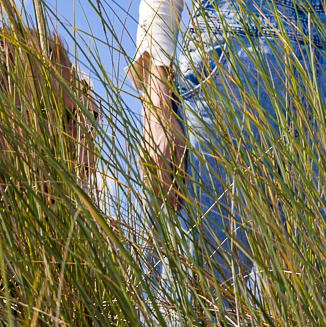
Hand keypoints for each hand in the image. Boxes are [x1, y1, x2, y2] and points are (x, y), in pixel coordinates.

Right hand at [139, 65, 187, 211]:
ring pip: (149, 184)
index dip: (172, 198)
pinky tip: (158, 194)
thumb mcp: (183, 146)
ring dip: (157, 196)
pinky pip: (145, 177)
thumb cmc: (173, 129)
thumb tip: (184, 185)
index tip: (178, 208)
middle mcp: (151, 160)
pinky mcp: (141, 158)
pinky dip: (152, 187)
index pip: (167, 184)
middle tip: (173, 212)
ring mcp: (143, 159)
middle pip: (156, 187)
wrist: (156, 114)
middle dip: (165, 201)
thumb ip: (182, 166)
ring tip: (167, 207)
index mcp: (163, 157)